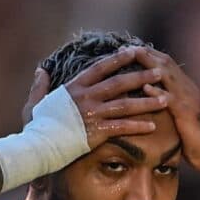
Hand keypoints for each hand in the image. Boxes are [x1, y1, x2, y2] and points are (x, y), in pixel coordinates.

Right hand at [21, 46, 168, 152]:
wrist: (38, 148)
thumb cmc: (36, 128)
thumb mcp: (34, 103)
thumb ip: (40, 86)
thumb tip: (41, 70)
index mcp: (75, 87)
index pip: (101, 68)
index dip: (119, 59)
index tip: (135, 51)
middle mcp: (87, 97)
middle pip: (119, 83)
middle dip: (142, 76)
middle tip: (159, 72)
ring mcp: (93, 114)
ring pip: (126, 104)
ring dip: (147, 101)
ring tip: (165, 99)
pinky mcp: (98, 132)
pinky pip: (123, 127)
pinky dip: (138, 126)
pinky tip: (152, 126)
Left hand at [128, 50, 199, 171]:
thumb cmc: (187, 136)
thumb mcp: (175, 112)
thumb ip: (164, 98)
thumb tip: (144, 89)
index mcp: (184, 86)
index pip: (165, 63)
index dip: (148, 53)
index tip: (129, 48)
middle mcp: (187, 88)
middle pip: (166, 64)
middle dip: (146, 54)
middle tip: (127, 47)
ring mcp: (188, 99)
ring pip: (168, 76)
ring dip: (150, 65)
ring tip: (135, 56)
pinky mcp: (187, 113)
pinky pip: (171, 100)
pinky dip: (158, 92)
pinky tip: (145, 88)